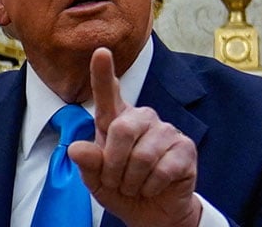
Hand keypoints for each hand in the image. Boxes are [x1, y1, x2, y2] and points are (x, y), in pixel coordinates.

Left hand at [68, 47, 201, 226]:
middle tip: (116, 181)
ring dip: (132, 181)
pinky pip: (162, 169)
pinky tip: (154, 187)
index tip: (100, 51)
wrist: (152, 213)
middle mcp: (142, 118)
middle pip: (122, 129)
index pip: (108, 94)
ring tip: (135, 185)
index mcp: (116, 120)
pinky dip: (151, 187)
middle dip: (114, 164)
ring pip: (141, 155)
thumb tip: (76, 149)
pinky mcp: (185, 148)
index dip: (102, 73)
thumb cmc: (122, 189)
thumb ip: (88, 164)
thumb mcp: (96, 181)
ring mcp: (166, 131)